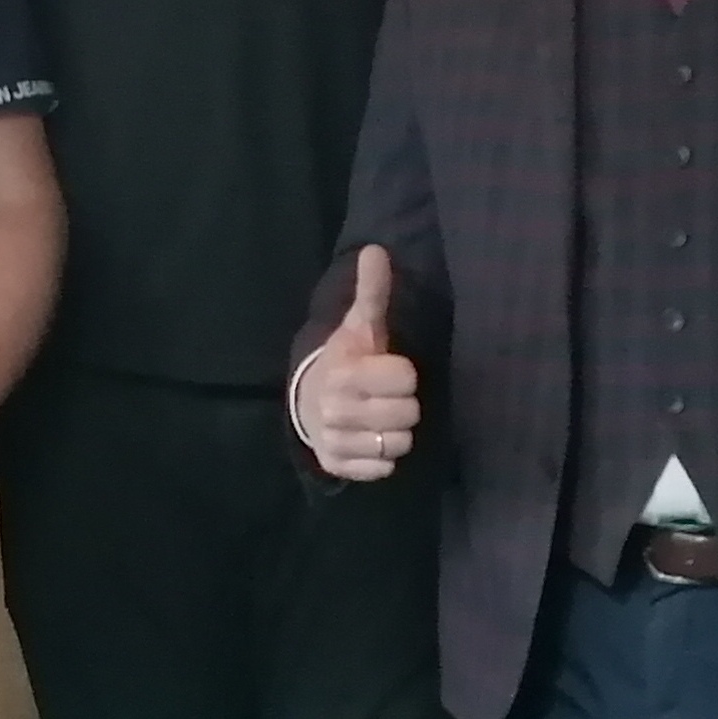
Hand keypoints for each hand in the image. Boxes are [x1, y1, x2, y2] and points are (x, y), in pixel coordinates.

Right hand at [298, 246, 419, 481]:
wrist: (309, 404)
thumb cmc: (346, 362)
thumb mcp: (359, 327)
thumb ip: (372, 293)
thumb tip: (375, 249)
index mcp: (344, 372)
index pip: (406, 377)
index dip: (402, 373)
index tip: (386, 370)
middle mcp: (336, 409)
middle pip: (408, 413)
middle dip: (403, 404)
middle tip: (385, 396)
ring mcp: (336, 440)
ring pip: (399, 443)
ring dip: (395, 431)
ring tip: (379, 417)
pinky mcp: (339, 466)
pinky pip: (384, 468)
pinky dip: (383, 457)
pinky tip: (370, 440)